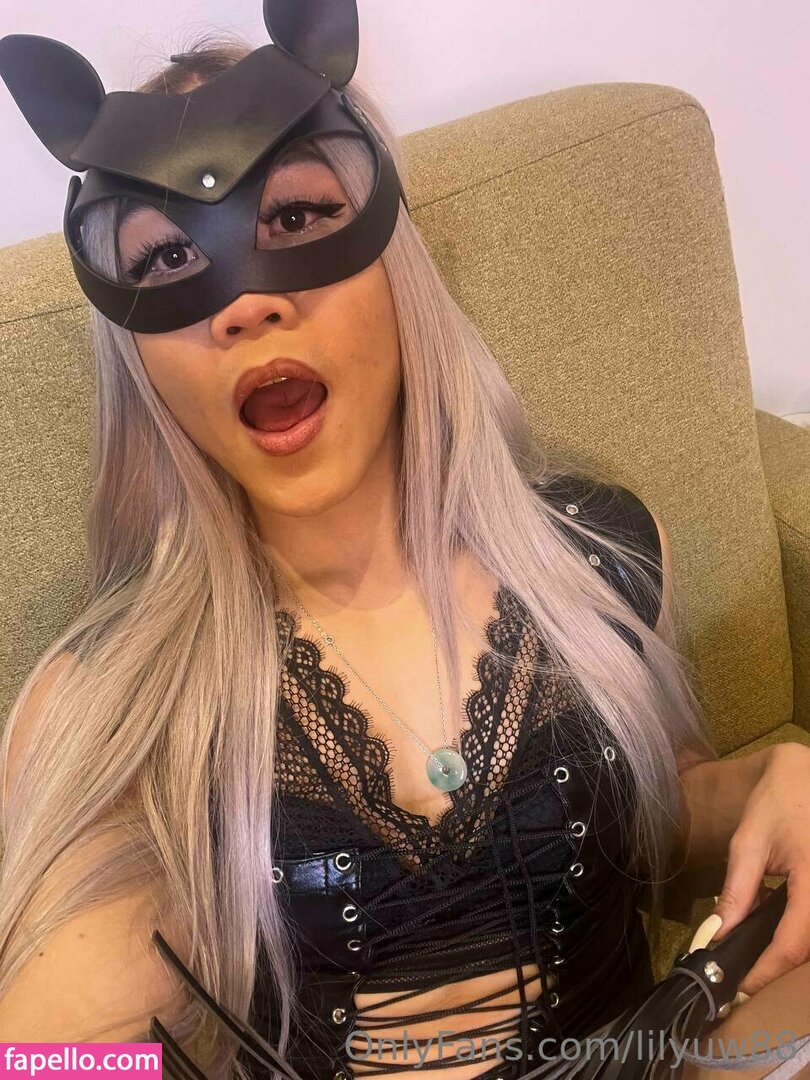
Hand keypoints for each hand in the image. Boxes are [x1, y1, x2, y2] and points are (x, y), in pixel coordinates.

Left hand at [709, 742, 809, 995]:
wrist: (807, 775)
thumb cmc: (777, 803)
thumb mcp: (749, 843)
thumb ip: (738, 891)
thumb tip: (718, 934)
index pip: (793, 943)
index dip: (766, 971)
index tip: (740, 988)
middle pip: (808, 948)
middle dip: (777, 966)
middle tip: (744, 976)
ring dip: (790, 952)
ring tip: (756, 958)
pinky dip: (801, 934)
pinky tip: (777, 933)